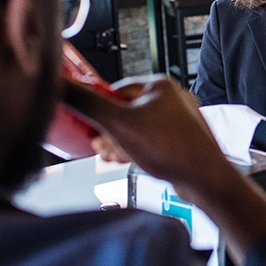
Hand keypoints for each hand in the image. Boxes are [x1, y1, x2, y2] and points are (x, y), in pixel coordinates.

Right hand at [62, 74, 265, 263]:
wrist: (205, 179)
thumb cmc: (173, 149)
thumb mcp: (119, 124)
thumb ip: (87, 104)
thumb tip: (59, 85)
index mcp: (158, 85)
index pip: (113, 88)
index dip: (96, 108)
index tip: (84, 123)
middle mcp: (170, 99)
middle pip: (123, 110)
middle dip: (107, 131)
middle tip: (100, 144)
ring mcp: (177, 120)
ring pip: (135, 129)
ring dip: (119, 143)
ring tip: (114, 156)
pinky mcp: (179, 140)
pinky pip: (149, 142)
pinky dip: (135, 151)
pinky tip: (129, 161)